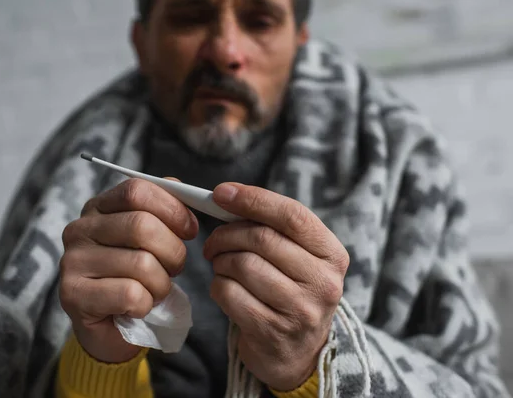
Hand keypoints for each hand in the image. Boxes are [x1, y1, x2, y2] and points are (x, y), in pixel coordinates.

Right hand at [59, 178, 198, 362]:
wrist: (111, 329)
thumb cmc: (135, 277)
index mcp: (99, 207)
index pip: (137, 190)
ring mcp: (73, 261)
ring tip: (154, 290)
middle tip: (175, 267)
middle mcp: (80, 229)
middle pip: (142, 226)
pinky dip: (146, 304)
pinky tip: (138, 307)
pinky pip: (131, 294)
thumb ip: (164, 210)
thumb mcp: (150, 239)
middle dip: (173, 251)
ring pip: (142, 263)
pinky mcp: (73, 294)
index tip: (189, 230)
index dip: (172, 209)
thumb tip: (186, 193)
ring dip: (162, 283)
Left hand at [203, 183, 348, 391]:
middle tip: (213, 241)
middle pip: (262, 238)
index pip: (292, 215)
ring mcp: (299, 310)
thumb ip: (273, 228)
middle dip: (227, 234)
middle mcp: (323, 283)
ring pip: (242, 265)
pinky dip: (218, 285)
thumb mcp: (299, 259)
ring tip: (221, 266)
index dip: (253, 199)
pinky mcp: (272, 332)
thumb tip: (227, 197)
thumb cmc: (292, 292)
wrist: (300, 354)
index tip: (222, 193)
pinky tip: (225, 288)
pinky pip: (229, 293)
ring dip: (221, 261)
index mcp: (332, 255)